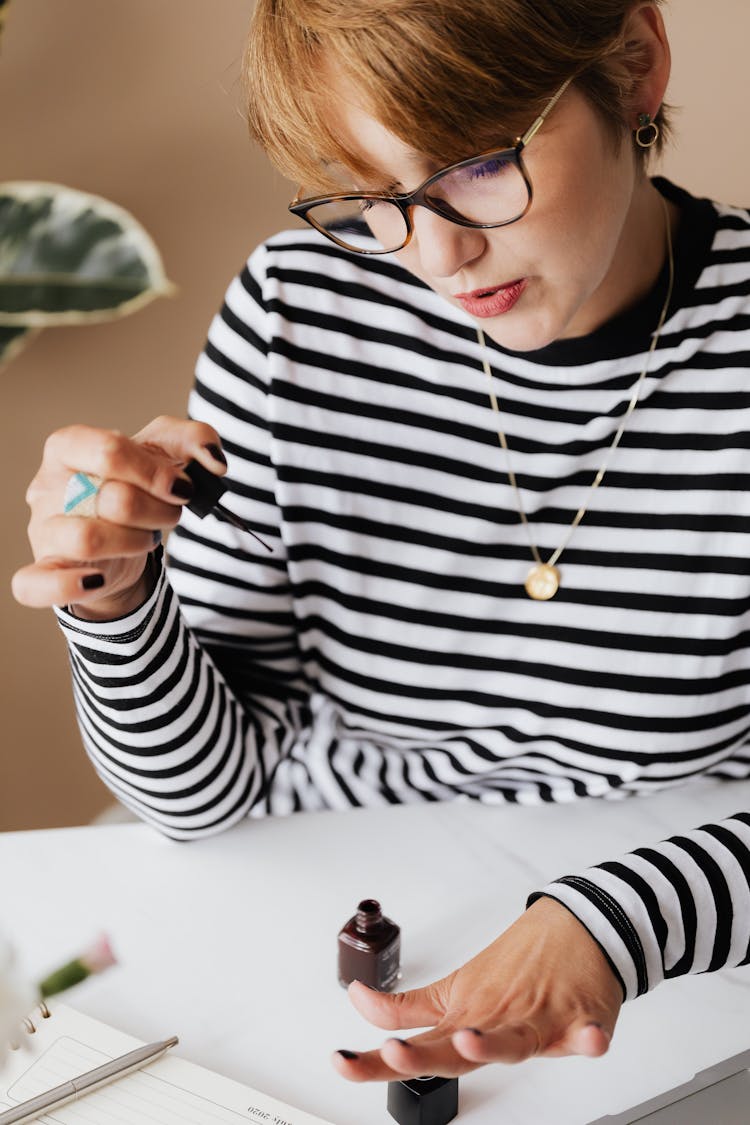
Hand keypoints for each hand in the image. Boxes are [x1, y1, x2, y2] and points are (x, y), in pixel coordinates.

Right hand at [11, 416, 226, 618]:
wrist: (123, 541)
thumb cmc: (136, 489)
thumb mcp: (167, 454)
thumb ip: (195, 440)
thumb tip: (214, 462)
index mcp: (69, 448)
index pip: (108, 449)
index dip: (154, 471)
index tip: (182, 487)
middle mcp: (48, 487)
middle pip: (112, 498)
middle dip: (158, 510)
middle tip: (170, 513)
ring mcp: (42, 530)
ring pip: (87, 540)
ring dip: (136, 542)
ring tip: (147, 539)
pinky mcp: (43, 571)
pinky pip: (35, 583)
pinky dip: (67, 585)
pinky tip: (97, 580)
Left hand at [333, 896, 622, 1080]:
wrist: (575, 927)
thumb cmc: (515, 966)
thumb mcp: (455, 989)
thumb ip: (406, 1008)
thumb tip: (357, 1002)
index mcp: (465, 1016)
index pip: (415, 1046)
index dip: (378, 1061)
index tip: (342, 1062)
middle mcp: (496, 1021)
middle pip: (457, 1047)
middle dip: (425, 1054)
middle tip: (394, 1051)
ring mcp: (536, 1020)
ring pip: (514, 1042)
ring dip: (491, 1042)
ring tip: (467, 1039)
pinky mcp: (578, 1020)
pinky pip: (586, 1034)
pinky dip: (588, 1039)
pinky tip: (589, 1039)